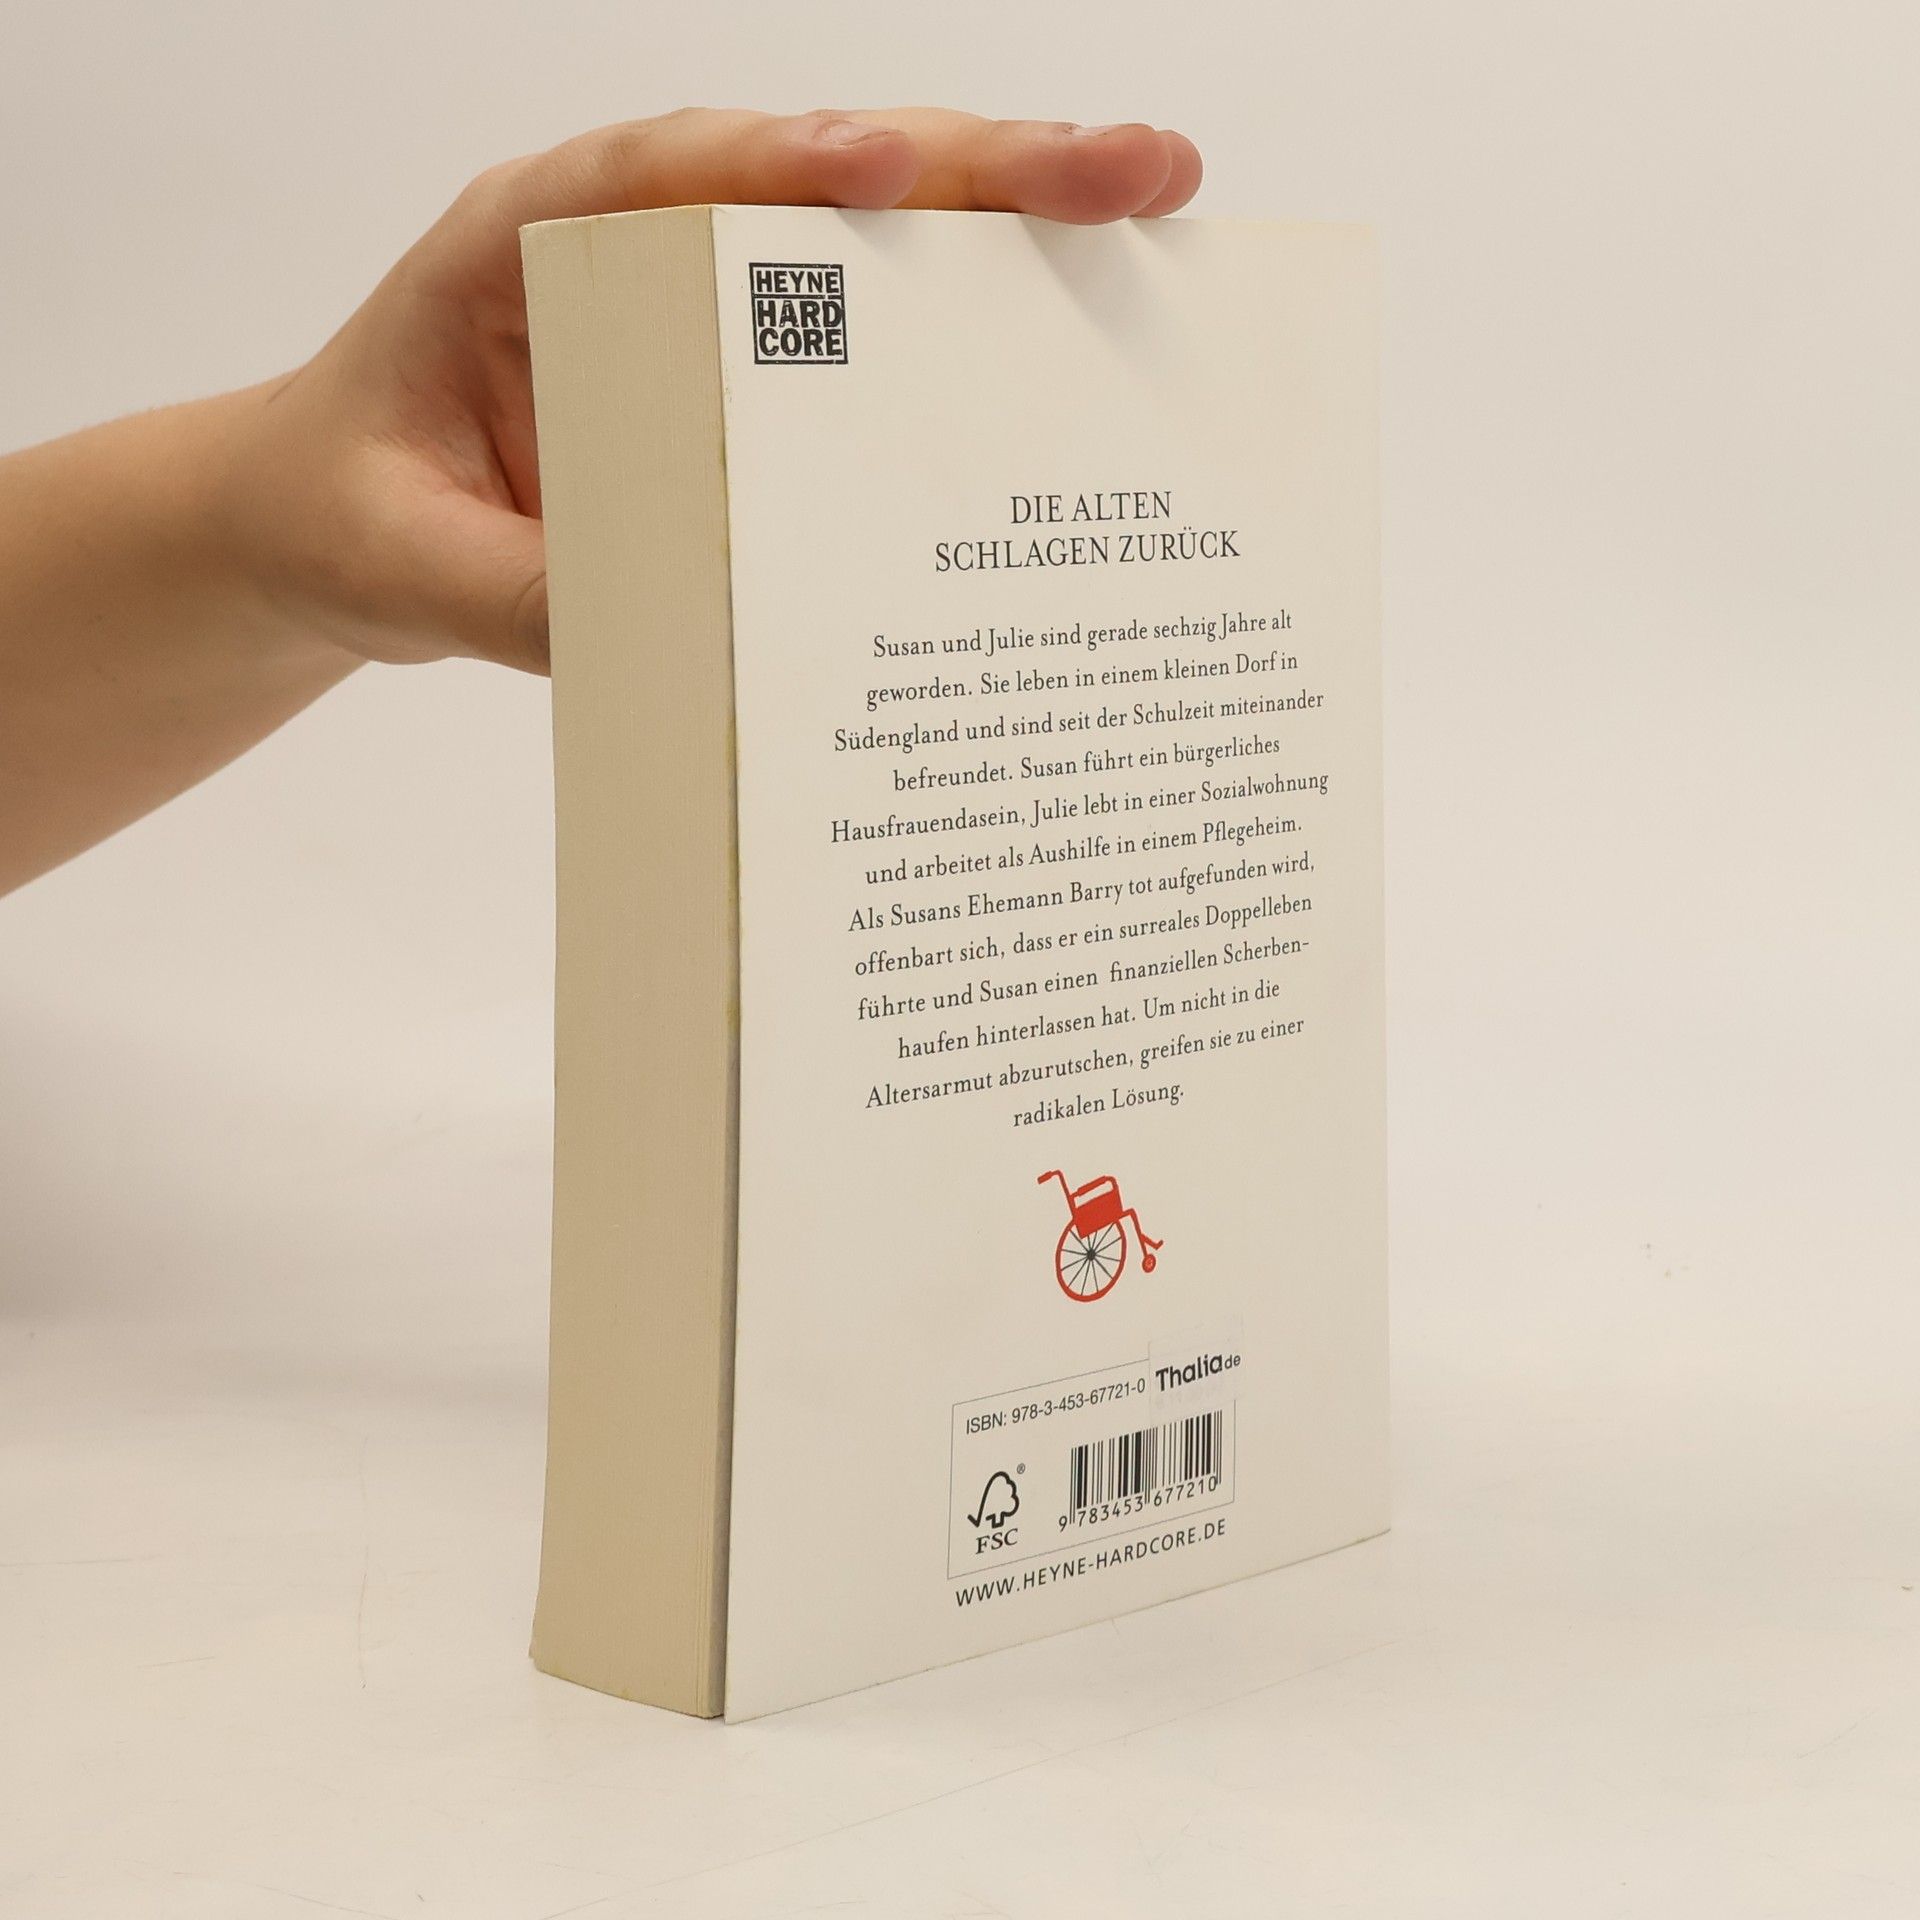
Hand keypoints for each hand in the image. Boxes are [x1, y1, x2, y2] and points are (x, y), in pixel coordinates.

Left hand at [218, 108, 1204, 675]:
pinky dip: (982, 323)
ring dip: (1018, 224)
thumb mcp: (404, 564)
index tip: (885, 171)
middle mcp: (643, 242)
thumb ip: (514, 595)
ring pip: (879, 236)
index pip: (664, 172)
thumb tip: (678, 642)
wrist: (343, 528)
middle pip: (822, 176)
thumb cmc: (355, 510)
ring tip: (1156, 205)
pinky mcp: (760, 371)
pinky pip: (877, 331)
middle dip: (980, 166)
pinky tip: (1089, 328)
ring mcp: (715, 300)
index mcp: (531, 243)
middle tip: (1130, 169)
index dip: (780, 163)